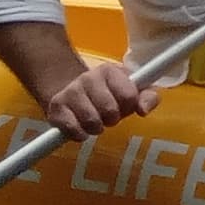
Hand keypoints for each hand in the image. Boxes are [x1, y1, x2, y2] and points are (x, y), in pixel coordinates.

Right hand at [34, 53, 156, 141]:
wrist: (73, 91)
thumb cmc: (110, 93)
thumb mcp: (133, 90)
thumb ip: (148, 97)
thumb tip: (143, 110)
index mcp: (110, 70)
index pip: (129, 97)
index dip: (129, 107)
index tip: (124, 106)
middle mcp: (88, 77)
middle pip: (110, 110)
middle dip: (112, 119)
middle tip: (108, 115)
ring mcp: (70, 91)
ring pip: (91, 121)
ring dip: (97, 128)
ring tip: (96, 121)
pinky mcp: (56, 107)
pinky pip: (73, 129)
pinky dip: (80, 134)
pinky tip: (82, 128)